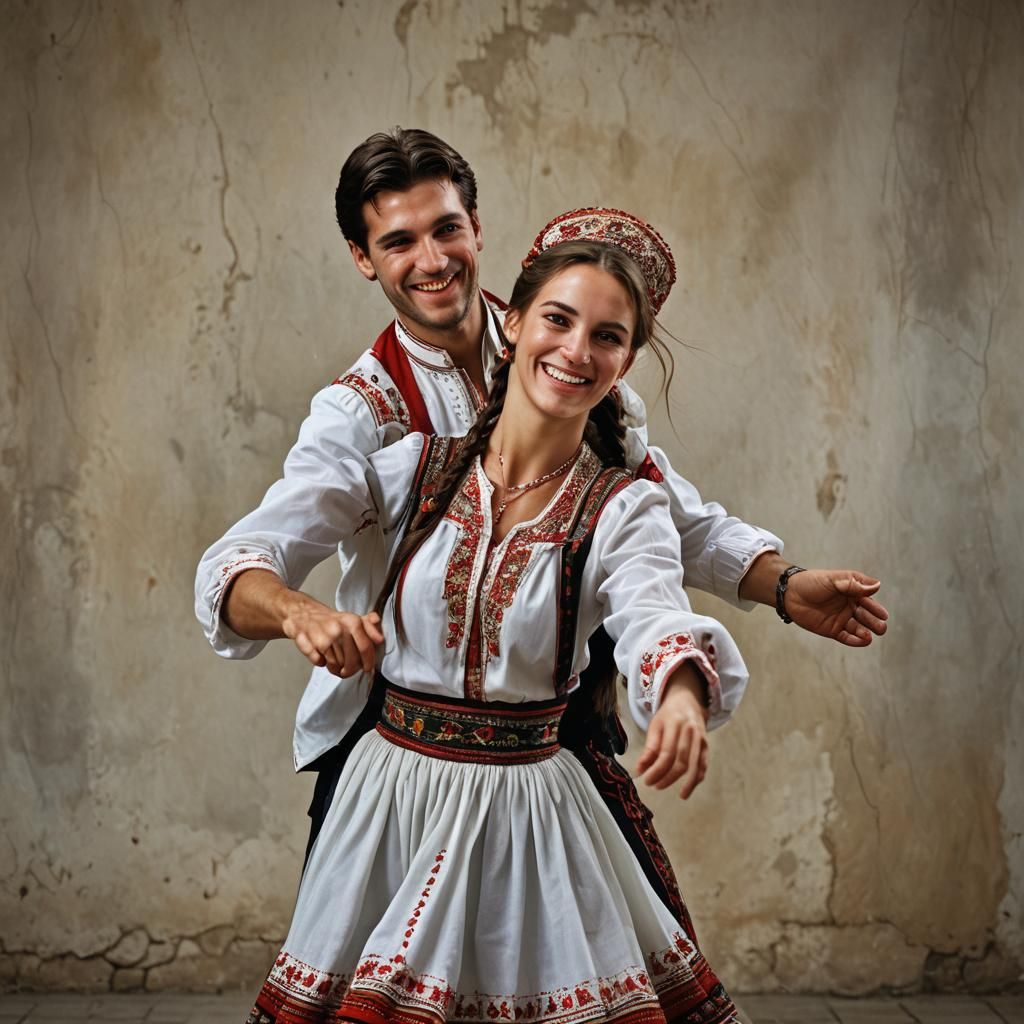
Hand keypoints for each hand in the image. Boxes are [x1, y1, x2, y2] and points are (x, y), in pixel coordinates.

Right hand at [281, 598, 384, 677]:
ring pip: (336, 665)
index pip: (365, 647)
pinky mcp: (309, 644)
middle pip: (351, 661)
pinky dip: (321, 662)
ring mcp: (323, 636)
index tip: (367, 668)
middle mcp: (339, 629)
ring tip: (334, 660)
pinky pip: (320, 663)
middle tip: (348, 669)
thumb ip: (370, 627)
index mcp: (352, 622)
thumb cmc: (332, 621)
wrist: (303, 613)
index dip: (368, 661)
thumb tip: (380, 638)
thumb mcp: (353, 619)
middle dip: (351, 669)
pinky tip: (321, 655)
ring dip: (336, 668)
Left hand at [635, 665, 708, 799]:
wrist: (688, 700)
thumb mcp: (654, 726)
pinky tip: (689, 788)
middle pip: (681, 761)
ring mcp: (700, 738)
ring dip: (687, 782)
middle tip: (655, 786)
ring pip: (695, 765)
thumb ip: (649, 748)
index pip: (666, 753)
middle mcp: (689, 731)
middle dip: (668, 777)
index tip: (646, 780)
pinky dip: (698, 778)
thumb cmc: (668, 715)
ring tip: (679, 795)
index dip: (657, 770)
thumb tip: (640, 770)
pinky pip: (704, 764)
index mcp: (673, 724)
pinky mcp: (707, 744)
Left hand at [784, 569, 888, 646]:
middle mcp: (849, 606)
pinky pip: (847, 637)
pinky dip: (856, 640)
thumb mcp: (833, 579)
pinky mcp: (832, 630)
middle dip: (875, 622)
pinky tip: (863, 641)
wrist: (790, 593)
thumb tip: (877, 585)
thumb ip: (854, 583)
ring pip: (859, 628)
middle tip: (881, 627)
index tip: (883, 615)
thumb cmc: (812, 582)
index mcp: (852, 592)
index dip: (876, 609)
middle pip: (866, 616)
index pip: (868, 601)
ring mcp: (841, 619)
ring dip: (866, 632)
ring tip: (870, 634)